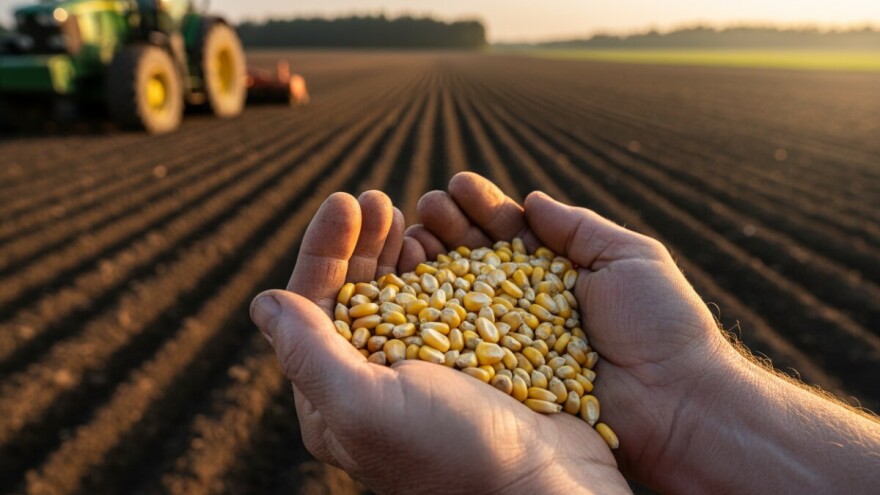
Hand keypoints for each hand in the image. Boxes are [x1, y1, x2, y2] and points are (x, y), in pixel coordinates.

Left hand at [250, 191, 629, 493]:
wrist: (547, 485)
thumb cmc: (453, 455)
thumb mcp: (366, 407)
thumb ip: (309, 354)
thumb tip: (262, 302)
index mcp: (336, 398)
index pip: (313, 310)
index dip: (323, 251)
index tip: (344, 202)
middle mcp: (374, 382)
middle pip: (354, 295)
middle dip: (361, 242)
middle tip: (377, 198)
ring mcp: (422, 370)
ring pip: (397, 294)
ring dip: (397, 249)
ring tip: (408, 212)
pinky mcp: (466, 360)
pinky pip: (442, 302)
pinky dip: (439, 268)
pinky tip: (443, 243)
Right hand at [410, 173, 737, 489]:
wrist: (675, 401)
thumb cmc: (660, 323)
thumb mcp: (629, 256)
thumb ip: (578, 228)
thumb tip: (531, 199)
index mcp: (561, 271)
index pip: (513, 231)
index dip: (485, 207)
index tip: (458, 186)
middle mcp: (531, 303)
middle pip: (481, 258)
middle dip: (452, 227)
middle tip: (427, 204)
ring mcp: (515, 339)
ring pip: (466, 295)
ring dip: (437, 261)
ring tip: (413, 233)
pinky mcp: (505, 375)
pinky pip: (466, 341)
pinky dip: (438, 313)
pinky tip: (413, 285)